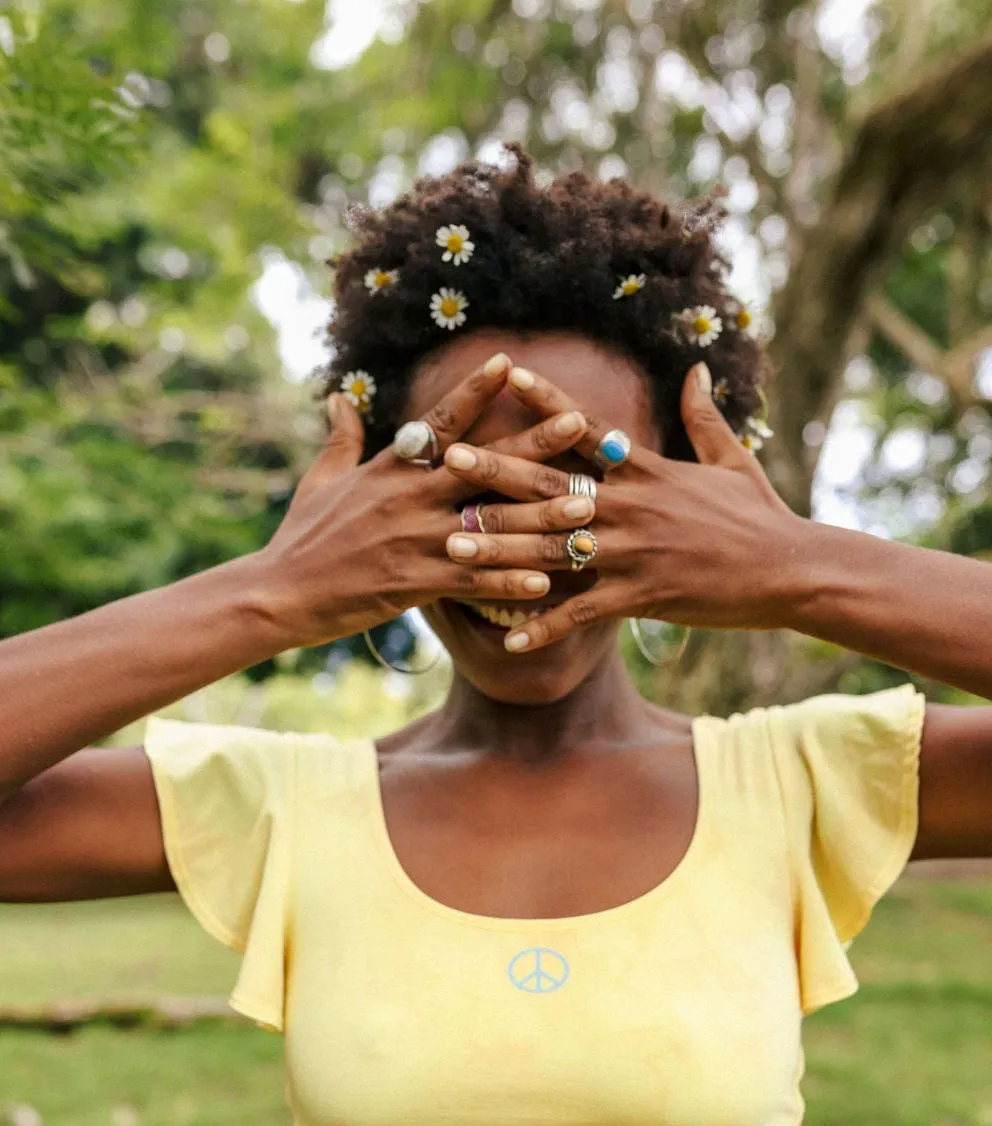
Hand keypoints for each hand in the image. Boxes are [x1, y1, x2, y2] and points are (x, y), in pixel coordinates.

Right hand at [259, 354, 598, 648]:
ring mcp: (412, 539)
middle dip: (534, 442)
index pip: (441, 422)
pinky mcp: (412, 582)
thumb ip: (340, 440)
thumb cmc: (301, 538)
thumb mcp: (320, 481)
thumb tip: (337, 398)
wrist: (278, 594)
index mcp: (389, 469)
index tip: (511, 362)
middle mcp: (407, 497)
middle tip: (580, 421)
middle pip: (483, 464)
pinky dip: (509, 580)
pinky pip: (472, 580)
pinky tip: (547, 581)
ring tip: (585, 508)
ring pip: (489, 525)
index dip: (476, 391)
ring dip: (540, 516)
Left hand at [440, 362, 807, 651]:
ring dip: (499, 551)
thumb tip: (696, 369)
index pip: (586, 428)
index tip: (508, 375)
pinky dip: (545, 627)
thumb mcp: (732, 461)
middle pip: (550, 486)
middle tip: (446, 461)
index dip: (547, 400)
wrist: (793, 569)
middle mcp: (631, 506)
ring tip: (452, 551)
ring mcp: (634, 552)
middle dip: (495, 473)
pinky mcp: (642, 596)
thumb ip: (703, 416)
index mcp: (646, 470)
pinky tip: (510, 641)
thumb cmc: (761, 516)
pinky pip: (581, 614)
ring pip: (552, 550)